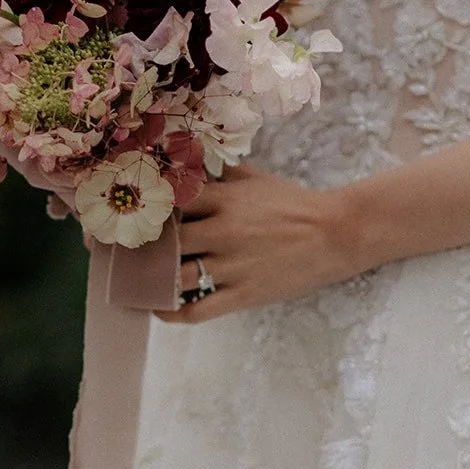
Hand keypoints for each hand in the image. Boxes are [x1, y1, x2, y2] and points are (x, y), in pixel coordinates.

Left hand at [155, 164, 353, 324]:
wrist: (336, 234)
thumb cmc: (295, 205)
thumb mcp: (257, 178)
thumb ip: (222, 170)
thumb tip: (193, 156)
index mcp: (225, 200)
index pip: (171, 203)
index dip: (151, 210)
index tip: (139, 216)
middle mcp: (223, 232)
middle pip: (166, 242)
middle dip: (147, 247)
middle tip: (133, 251)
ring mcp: (232, 266)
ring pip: (175, 278)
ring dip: (155, 280)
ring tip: (143, 280)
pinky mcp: (243, 295)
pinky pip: (196, 311)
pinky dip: (171, 312)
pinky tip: (160, 307)